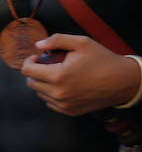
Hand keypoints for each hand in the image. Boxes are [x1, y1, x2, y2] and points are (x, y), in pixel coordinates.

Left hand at [19, 34, 141, 115]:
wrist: (123, 81)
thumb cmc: (103, 60)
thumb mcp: (82, 42)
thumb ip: (57, 40)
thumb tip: (38, 45)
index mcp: (58, 75)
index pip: (27, 71)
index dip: (29, 61)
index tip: (37, 58)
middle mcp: (58, 93)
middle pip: (31, 83)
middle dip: (36, 72)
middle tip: (48, 65)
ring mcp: (64, 104)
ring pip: (40, 94)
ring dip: (44, 83)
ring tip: (59, 75)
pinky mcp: (70, 111)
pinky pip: (50, 103)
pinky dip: (52, 94)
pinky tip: (65, 86)